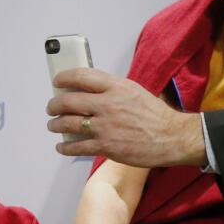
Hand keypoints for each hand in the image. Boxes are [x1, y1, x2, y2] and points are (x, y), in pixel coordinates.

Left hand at [46, 68, 205, 167]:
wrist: (171, 137)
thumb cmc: (155, 115)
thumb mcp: (135, 91)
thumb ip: (112, 89)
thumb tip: (89, 91)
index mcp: (116, 87)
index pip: (81, 76)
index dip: (64, 77)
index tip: (58, 81)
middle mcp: (107, 104)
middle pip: (68, 101)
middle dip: (54, 105)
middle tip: (52, 108)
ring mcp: (104, 127)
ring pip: (68, 124)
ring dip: (56, 125)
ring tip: (54, 125)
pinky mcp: (105, 146)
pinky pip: (76, 147)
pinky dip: (65, 147)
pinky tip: (62, 146)